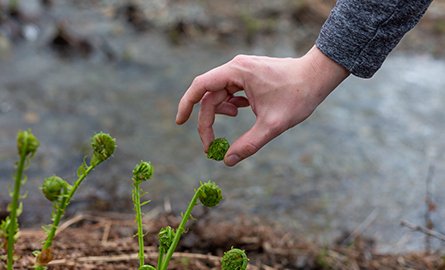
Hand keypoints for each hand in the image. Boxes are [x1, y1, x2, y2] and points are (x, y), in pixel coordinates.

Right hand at [176, 46, 349, 165]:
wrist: (318, 77)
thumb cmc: (298, 96)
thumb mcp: (272, 125)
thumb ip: (249, 144)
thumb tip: (227, 161)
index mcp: (237, 72)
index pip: (200, 86)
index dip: (186, 104)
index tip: (179, 123)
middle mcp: (236, 68)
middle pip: (210, 96)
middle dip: (208, 121)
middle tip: (211, 147)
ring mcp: (243, 71)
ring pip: (220, 95)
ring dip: (222, 112)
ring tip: (239, 119)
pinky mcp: (249, 76)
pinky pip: (231, 91)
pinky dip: (232, 105)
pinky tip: (243, 111)